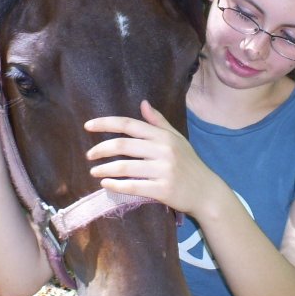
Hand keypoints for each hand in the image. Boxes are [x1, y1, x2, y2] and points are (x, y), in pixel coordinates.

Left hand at [84, 100, 218, 216]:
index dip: (106, 123)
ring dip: (104, 168)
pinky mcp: (162, 190)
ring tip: (93, 172)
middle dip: (101, 149)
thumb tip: (143, 103)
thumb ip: (158, 122)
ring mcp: (163, 170)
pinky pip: (133, 186)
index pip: (130, 124)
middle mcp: (163, 150)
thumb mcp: (176, 139)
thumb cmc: (189, 164)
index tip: (88, 126)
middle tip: (89, 155)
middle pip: (123, 145)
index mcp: (163, 136)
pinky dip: (116, 185)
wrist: (206, 192)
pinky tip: (106, 184)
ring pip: (124, 167)